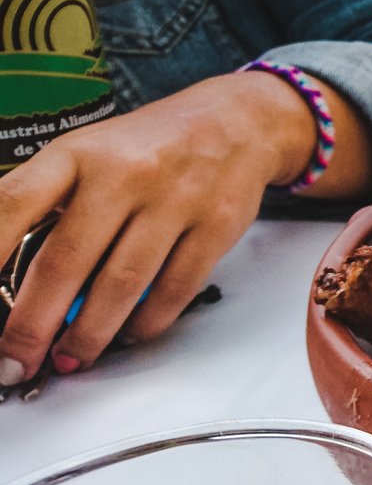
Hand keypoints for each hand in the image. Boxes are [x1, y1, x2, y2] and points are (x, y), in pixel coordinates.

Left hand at [0, 72, 318, 383]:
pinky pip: (175, 289)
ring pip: (122, 284)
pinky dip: (147, 322)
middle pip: (66, 260)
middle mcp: (124, 174)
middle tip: (15, 362)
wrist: (236, 122)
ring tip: (71, 358)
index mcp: (76, 154)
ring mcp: (175, 200)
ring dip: (89, 335)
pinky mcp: (216, 225)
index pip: (13, 203)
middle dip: (32, 325)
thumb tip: (11, 280)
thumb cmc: (149, 148)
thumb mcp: (87, 155)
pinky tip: (129, 334)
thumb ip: (50, 204)